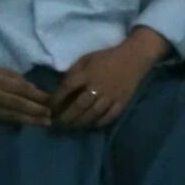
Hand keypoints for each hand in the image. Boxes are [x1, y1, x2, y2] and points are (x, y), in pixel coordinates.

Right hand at [0, 66, 52, 125]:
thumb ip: (10, 76)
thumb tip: (31, 87)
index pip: (20, 88)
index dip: (37, 95)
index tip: (51, 99)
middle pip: (19, 103)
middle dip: (37, 110)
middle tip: (52, 115)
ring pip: (13, 115)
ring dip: (30, 120)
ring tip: (45, 123)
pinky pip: (3, 121)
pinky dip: (17, 123)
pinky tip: (27, 124)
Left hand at [50, 29, 168, 129]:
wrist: (134, 57)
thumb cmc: (107, 57)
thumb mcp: (87, 59)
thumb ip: (74, 71)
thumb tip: (62, 87)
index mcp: (87, 73)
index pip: (67, 88)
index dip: (56, 99)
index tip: (50, 107)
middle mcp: (97, 86)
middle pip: (78, 106)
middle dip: (66, 117)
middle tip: (58, 123)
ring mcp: (110, 96)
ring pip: (92, 114)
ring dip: (80, 122)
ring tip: (71, 127)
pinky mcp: (122, 102)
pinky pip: (109, 116)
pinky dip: (99, 123)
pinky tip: (91, 125)